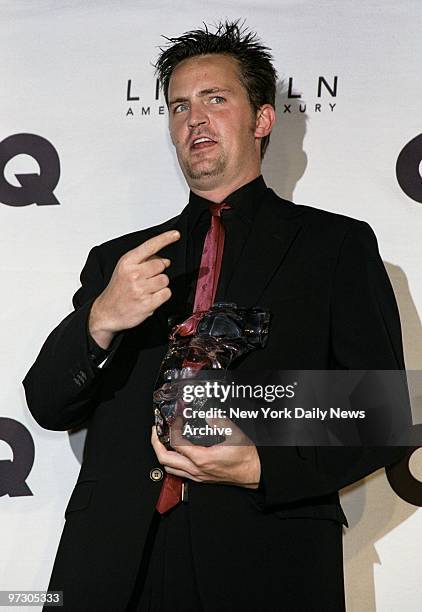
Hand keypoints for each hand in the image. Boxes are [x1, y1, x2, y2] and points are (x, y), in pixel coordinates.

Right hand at [89, 230, 179, 347]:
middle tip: (147, 280)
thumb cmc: (118, 290)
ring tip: (147, 290)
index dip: (165, 239)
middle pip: (161, 265)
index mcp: (127, 262)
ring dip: (160, 285)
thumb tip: (165, 260)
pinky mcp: (147, 303)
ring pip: (165, 280)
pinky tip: (150, 298)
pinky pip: (166, 293)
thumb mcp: (125, 269)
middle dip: (158, 272)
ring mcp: (140, 289)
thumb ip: (143, 261)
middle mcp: (133, 274)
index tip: (176, 234)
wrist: (107, 311)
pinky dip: (161, 296)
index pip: (150, 246)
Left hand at [151, 417, 260, 488]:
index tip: (176, 421)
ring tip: (162, 441)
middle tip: (156, 432)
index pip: (176, 444)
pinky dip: (172, 461)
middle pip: (165, 459)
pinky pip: (178, 472)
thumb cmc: (245, 458)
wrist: (253, 473)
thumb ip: (220, 422)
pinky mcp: (200, 478)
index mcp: (202, 458)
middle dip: (156, 444)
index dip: (172, 429)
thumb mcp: (234, 434)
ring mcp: (197, 476)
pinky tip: (176, 452)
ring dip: (162, 454)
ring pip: (169, 468)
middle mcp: (196, 469)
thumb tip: (208, 416)